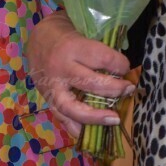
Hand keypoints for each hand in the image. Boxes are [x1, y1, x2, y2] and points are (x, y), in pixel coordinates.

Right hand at [26, 11, 134, 137]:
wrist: (36, 38)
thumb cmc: (66, 33)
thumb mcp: (83, 31)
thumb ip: (99, 48)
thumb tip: (122, 67)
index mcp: (73, 47)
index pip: (101, 57)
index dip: (119, 64)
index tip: (127, 67)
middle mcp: (61, 68)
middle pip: (90, 83)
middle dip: (113, 89)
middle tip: (128, 90)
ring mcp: (52, 86)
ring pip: (72, 107)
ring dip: (96, 116)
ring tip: (114, 119)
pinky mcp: (46, 98)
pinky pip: (61, 117)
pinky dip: (75, 127)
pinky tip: (90, 133)